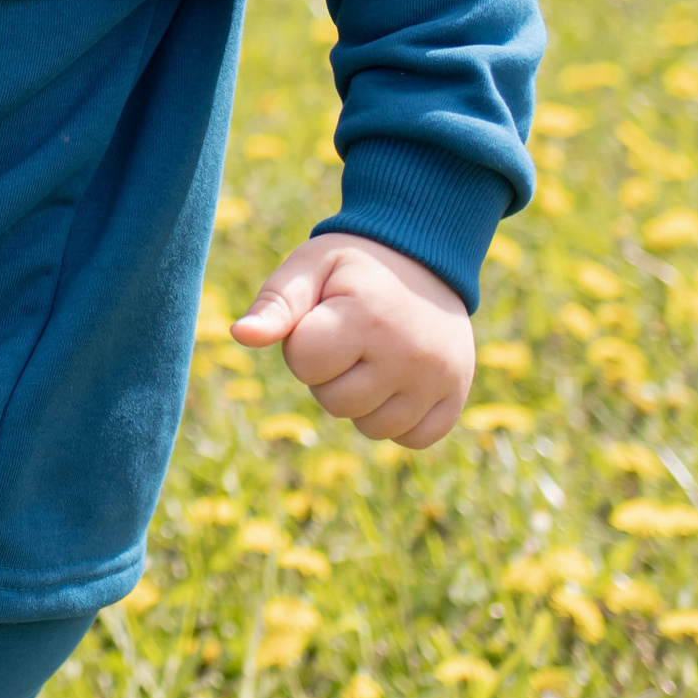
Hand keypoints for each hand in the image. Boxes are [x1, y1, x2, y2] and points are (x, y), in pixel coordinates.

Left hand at [229, 233, 474, 446]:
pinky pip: (413, 439)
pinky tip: (400, 382)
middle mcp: (408, 353)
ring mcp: (438, 378)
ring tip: (374, 357)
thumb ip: (275, 302)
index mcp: (367, 317)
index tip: (324, 318)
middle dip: (329, 375)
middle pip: (335, 402)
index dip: (303, 344)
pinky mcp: (456, 396)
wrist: (425, 258)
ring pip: (372, 427)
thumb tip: (241, 335)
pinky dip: (400, 420)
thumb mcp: (310, 267)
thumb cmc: (354, 267)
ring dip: (362, 400)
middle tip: (350, 339)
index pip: (305, 364)